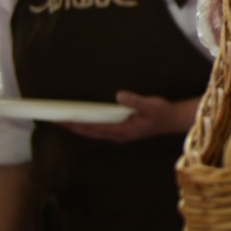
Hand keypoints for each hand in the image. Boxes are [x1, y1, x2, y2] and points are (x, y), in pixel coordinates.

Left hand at [58, 92, 198, 142]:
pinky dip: (90, 127)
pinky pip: (101, 131)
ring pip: (95, 133)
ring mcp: (121, 135)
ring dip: (80, 128)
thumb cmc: (163, 112)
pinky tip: (86, 122)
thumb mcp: (151, 105)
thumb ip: (135, 101)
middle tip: (57, 121)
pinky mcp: (123, 131)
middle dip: (74, 127)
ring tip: (67, 122)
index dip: (78, 123)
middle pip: (91, 132)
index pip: (95, 127)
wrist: (174, 121)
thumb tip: (118, 95)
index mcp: (123, 130)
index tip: (63, 119)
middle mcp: (119, 135)